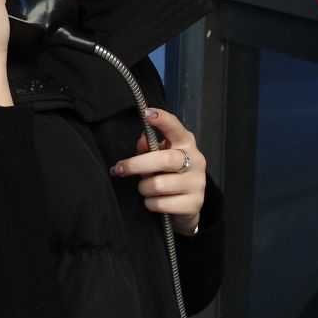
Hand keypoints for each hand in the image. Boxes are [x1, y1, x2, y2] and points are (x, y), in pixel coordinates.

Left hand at [109, 108, 205, 235]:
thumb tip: (142, 140)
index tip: (146, 113)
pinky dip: (150, 204)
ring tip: (146, 188)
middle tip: (119, 169)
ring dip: (144, 188)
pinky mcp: (194, 203)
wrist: (187, 204)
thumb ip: (148, 147)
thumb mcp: (157, 157)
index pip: (175, 127)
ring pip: (158, 185)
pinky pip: (161, 204)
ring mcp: (197, 183)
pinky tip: (154, 201)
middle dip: (136, 165)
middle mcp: (196, 160)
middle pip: (164, 160)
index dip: (162, 119)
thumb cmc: (168, 173)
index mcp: (185, 142)